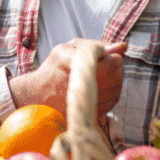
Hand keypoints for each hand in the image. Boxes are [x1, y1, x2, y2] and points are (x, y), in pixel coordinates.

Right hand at [8, 39, 125, 119]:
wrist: (37, 95)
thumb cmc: (53, 69)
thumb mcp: (67, 49)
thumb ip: (94, 45)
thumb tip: (122, 46)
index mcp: (74, 66)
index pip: (111, 62)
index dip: (113, 56)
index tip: (106, 54)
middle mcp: (80, 86)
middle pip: (116, 76)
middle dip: (116, 67)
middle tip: (108, 63)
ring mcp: (85, 103)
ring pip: (116, 90)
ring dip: (115, 80)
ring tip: (104, 75)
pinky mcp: (88, 114)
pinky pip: (112, 102)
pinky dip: (112, 93)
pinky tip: (103, 87)